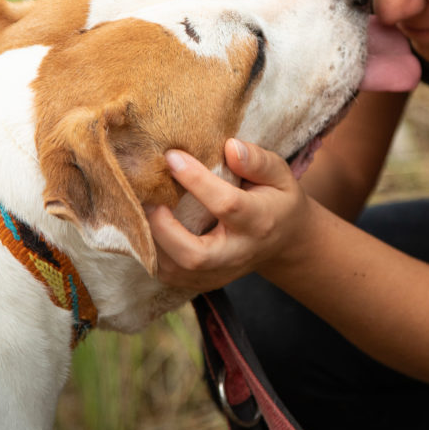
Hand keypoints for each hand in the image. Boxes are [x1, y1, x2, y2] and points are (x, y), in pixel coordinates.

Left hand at [148, 138, 309, 291]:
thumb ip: (257, 161)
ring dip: (152, 241)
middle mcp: (238, 253)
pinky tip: (149, 225)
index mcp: (260, 221)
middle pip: (196, 256)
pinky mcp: (204, 282)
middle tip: (150, 198)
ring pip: (176, 271)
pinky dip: (153, 251)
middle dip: (164, 229)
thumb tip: (230, 147)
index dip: (196, 180)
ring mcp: (220, 273)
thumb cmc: (277, 199)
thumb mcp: (279, 174)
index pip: (226, 204)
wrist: (285, 242)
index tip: (172, 156)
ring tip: (144, 208)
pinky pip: (170, 275)